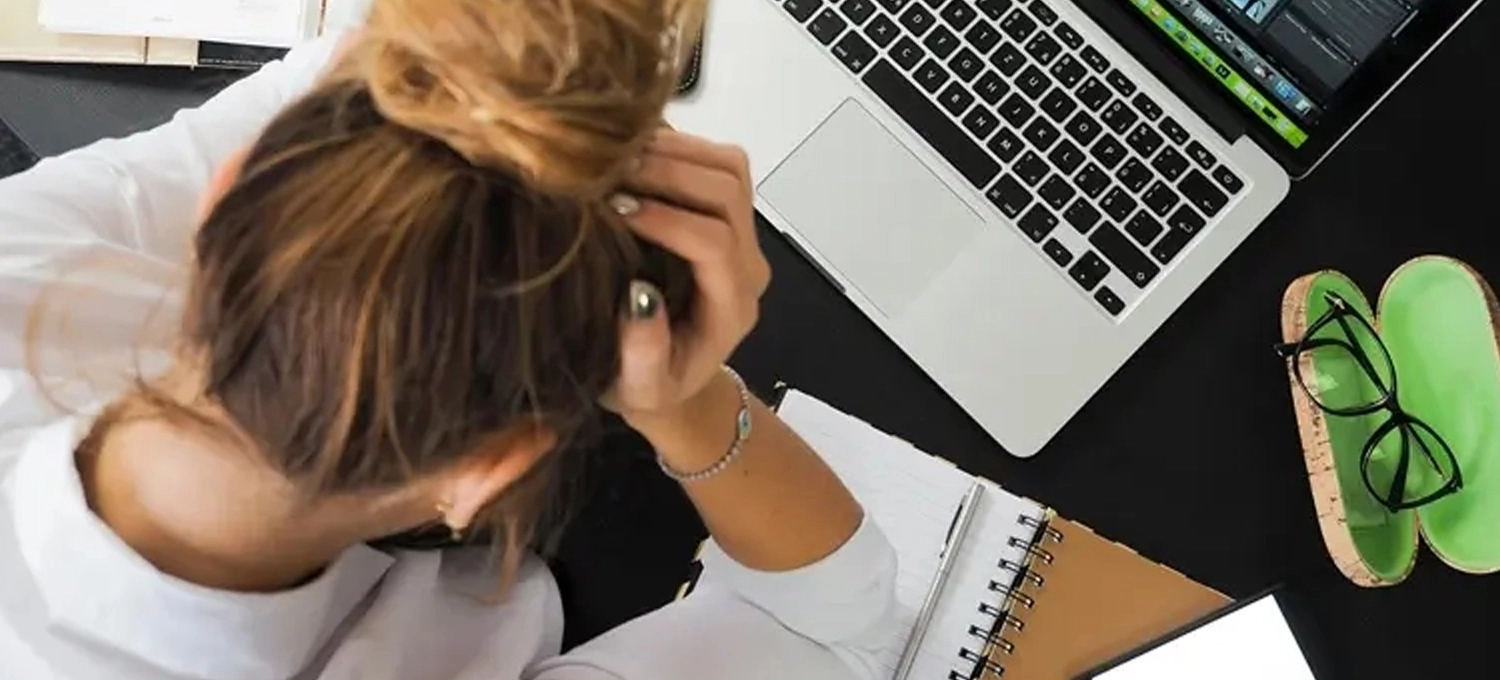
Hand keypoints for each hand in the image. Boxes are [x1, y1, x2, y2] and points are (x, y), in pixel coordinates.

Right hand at [602, 130, 769, 424]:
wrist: (672, 376)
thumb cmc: (650, 385)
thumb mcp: (639, 387)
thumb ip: (643, 353)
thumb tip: (639, 297)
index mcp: (731, 306)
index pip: (714, 243)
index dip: (667, 219)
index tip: (615, 210)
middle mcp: (747, 264)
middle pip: (729, 191)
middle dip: (669, 172)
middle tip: (609, 171)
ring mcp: (742, 233)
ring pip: (729, 166)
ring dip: (674, 151)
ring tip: (617, 157)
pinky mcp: (726, 212)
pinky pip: (716, 161)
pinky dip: (675, 145)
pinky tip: (629, 153)